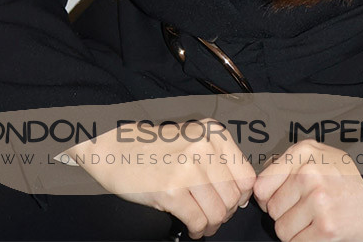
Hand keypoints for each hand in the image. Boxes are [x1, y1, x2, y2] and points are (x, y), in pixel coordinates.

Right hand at [61, 116, 255, 238]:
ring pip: (219, 212)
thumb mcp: (193, 141)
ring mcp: (188, 168)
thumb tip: (243, 196)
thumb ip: (219, 162)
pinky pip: (199, 221)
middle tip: (212, 215)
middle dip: (226, 213)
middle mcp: (204, 147)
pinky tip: (191, 226)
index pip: (247, 175)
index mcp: (212, 133)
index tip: (231, 201)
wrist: (116, 148)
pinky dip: (198, 230)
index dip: (241, 195)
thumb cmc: (156, 148)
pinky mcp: (172, 190)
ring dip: (212, 224)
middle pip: (234, 197)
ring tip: (202, 222)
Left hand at [253, 140, 362, 241]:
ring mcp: (318, 201)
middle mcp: (309, 173)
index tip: (278, 200)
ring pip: (281, 229)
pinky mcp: (327, 228)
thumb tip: (260, 183)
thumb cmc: (351, 179)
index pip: (261, 183)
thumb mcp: (321, 155)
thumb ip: (290, 163)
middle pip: (271, 209)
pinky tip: (320, 232)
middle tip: (306, 211)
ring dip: (295, 231)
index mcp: (304, 152)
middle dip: (285, 215)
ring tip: (315, 221)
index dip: (267, 198)